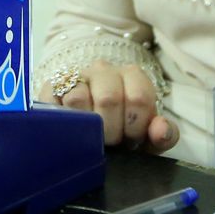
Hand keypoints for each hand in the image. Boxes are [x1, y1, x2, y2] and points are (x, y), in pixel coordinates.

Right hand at [41, 59, 177, 151]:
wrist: (88, 128)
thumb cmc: (122, 132)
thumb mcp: (146, 137)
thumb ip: (163, 135)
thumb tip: (160, 130)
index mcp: (132, 76)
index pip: (139, 98)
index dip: (136, 126)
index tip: (131, 139)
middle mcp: (104, 70)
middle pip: (109, 98)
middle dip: (111, 130)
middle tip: (110, 143)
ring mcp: (76, 76)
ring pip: (78, 98)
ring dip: (85, 126)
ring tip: (90, 136)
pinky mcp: (51, 87)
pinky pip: (54, 100)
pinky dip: (63, 119)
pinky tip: (72, 129)